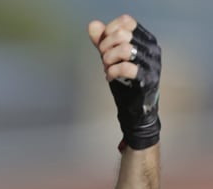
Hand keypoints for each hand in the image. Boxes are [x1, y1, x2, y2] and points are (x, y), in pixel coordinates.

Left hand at [88, 15, 160, 149]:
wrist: (133, 110)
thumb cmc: (124, 82)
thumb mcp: (110, 58)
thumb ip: (102, 41)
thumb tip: (92, 25)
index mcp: (145, 39)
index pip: (126, 22)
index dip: (109, 32)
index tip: (103, 46)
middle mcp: (152, 48)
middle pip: (123, 35)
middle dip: (105, 47)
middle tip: (103, 60)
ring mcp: (152, 64)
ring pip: (125, 49)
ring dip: (108, 60)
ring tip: (107, 68)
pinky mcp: (147, 79)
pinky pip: (126, 68)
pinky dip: (112, 72)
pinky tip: (109, 77)